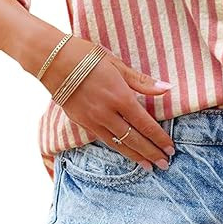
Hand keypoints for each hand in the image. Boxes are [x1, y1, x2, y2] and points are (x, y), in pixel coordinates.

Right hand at [41, 37, 174, 170]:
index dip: (159, 138)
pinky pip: (103, 139)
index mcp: (119, 96)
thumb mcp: (117, 64)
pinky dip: (117, 148)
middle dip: (151, 153)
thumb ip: (142, 81)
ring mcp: (92, 120)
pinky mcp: (81, 122)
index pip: (145, 124)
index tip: (171, 148)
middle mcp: (107, 113)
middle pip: (134, 139)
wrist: (52, 61)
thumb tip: (167, 88)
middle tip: (165, 164)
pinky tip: (126, 152)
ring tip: (148, 167)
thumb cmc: (87, 56)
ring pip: (118, 144)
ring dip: (135, 156)